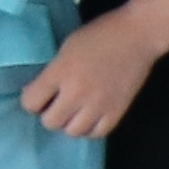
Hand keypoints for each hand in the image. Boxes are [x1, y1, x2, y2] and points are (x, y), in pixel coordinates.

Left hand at [22, 12, 162, 141]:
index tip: (37, 94)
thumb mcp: (65, 49)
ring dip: (69, 123)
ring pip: (73, 132)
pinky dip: (90, 128)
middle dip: (49, 113)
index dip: (31, 100)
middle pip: (50, 122)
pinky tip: (89, 118)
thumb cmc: (99, 35)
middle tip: (56, 103)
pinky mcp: (118, 111)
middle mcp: (77, 93)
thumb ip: (51, 72)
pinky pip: (97, 133)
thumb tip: (37, 91)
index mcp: (60, 72)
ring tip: (74, 111)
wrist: (138, 36)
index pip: (30, 102)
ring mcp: (99, 104)